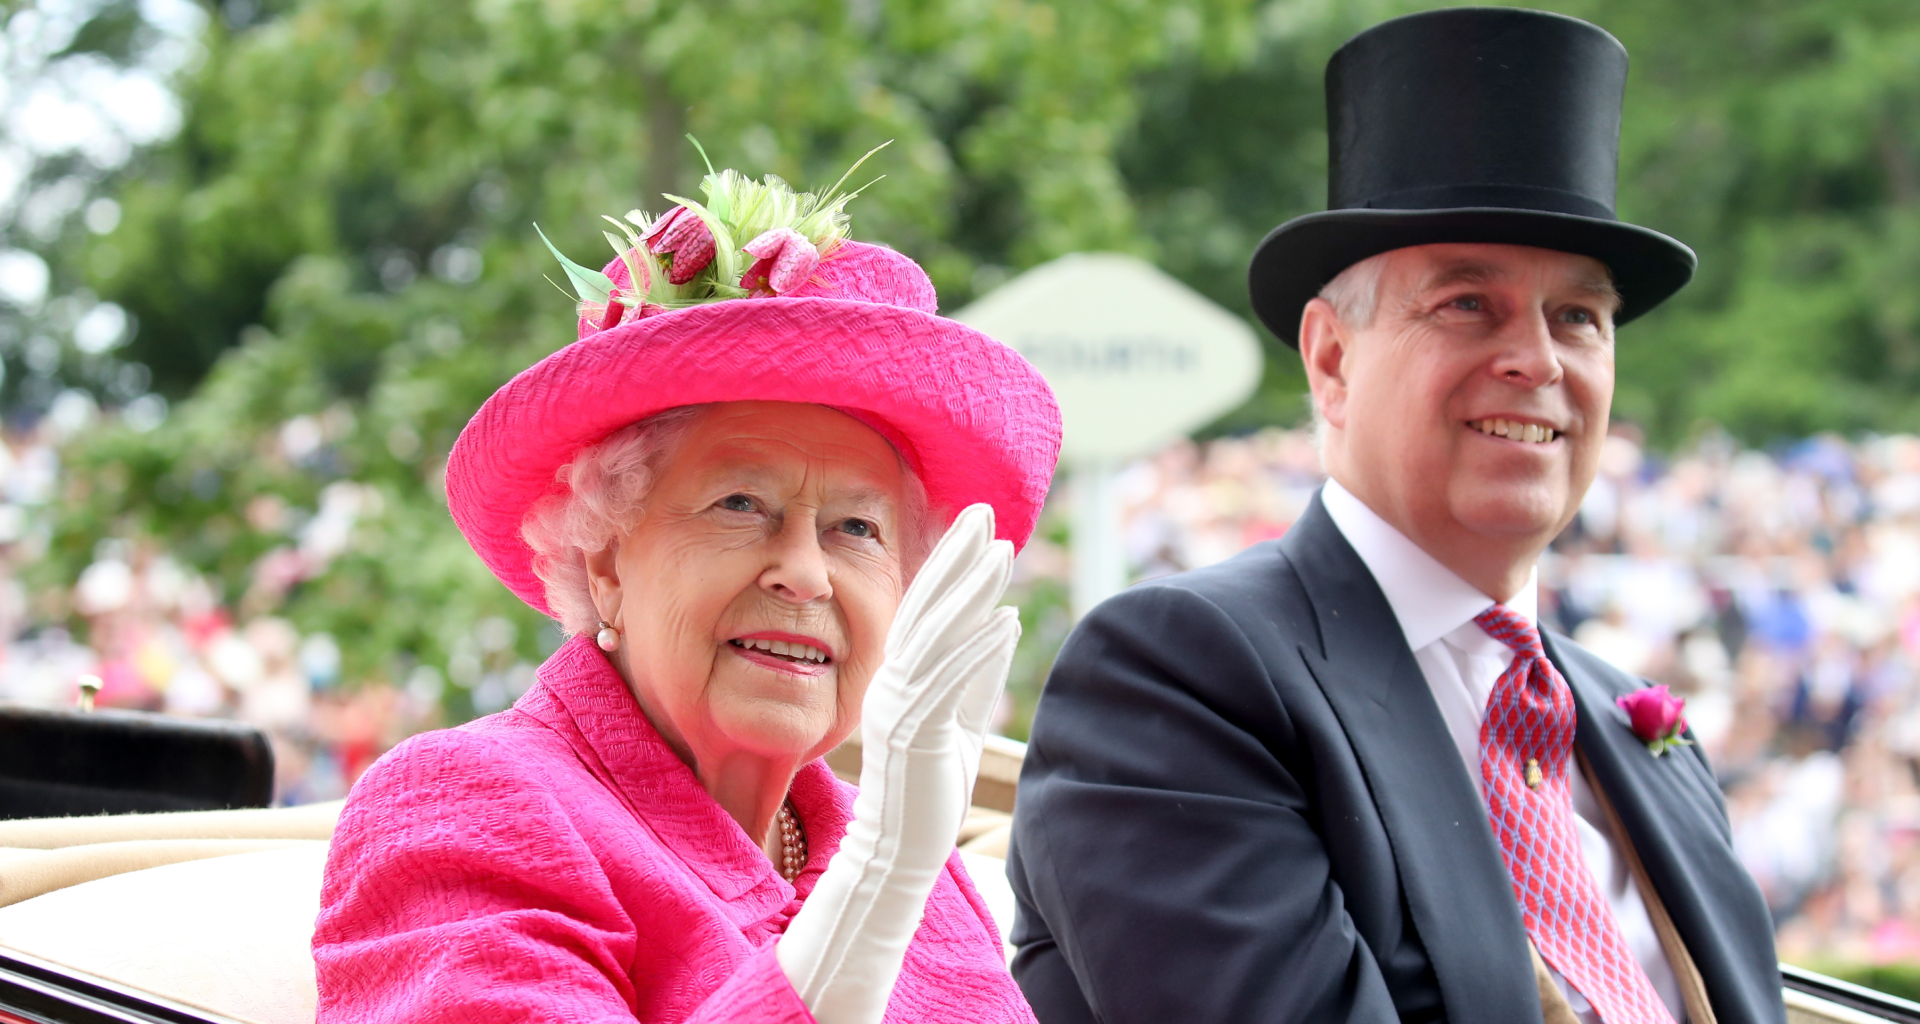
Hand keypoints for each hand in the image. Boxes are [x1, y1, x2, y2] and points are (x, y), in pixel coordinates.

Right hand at [776, 503, 1018, 1023]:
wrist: (897, 852)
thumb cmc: (928, 792)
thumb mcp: (959, 723)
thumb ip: (977, 675)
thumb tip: (1005, 623)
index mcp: (900, 677)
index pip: (927, 608)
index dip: (951, 564)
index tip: (977, 525)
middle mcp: (893, 682)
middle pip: (926, 606)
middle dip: (956, 556)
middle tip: (984, 511)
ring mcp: (898, 706)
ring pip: (935, 634)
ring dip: (970, 591)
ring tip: (1002, 551)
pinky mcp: (914, 733)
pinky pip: (947, 682)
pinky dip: (976, 648)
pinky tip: (1007, 620)